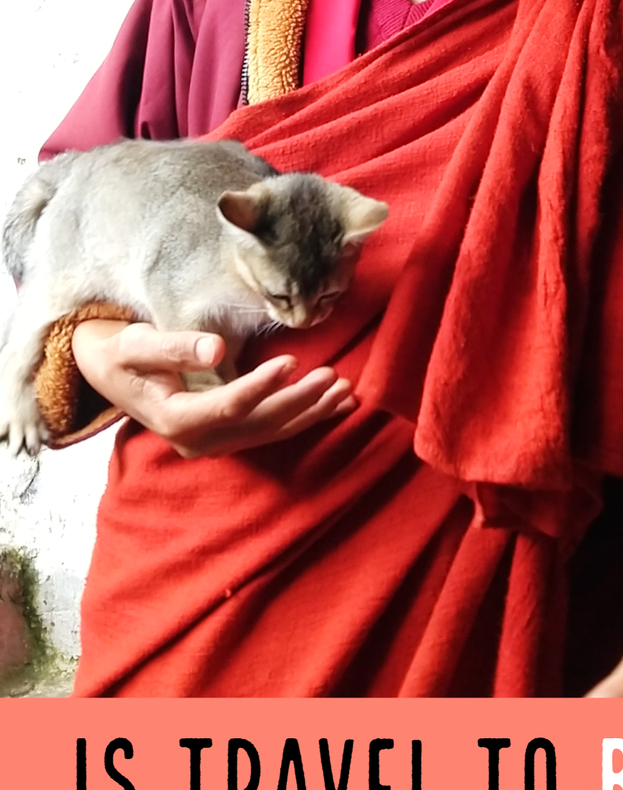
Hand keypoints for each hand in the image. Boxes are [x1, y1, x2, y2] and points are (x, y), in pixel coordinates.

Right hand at [71, 320, 355, 458]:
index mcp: (175, 420)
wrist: (111, 375)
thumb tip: (216, 350)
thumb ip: (175, 348)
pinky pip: (271, 432)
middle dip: (299, 401)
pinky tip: (334, 405)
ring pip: (271, 433)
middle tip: (334, 376)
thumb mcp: (137, 344)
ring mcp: (214, 445)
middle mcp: (198, 442)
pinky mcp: (227, 439)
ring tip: (345, 391)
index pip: (228, 405)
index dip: (261, 385)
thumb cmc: (123, 354)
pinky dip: (304, 418)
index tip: (291, 360)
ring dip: (310, 413)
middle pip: (259, 424)